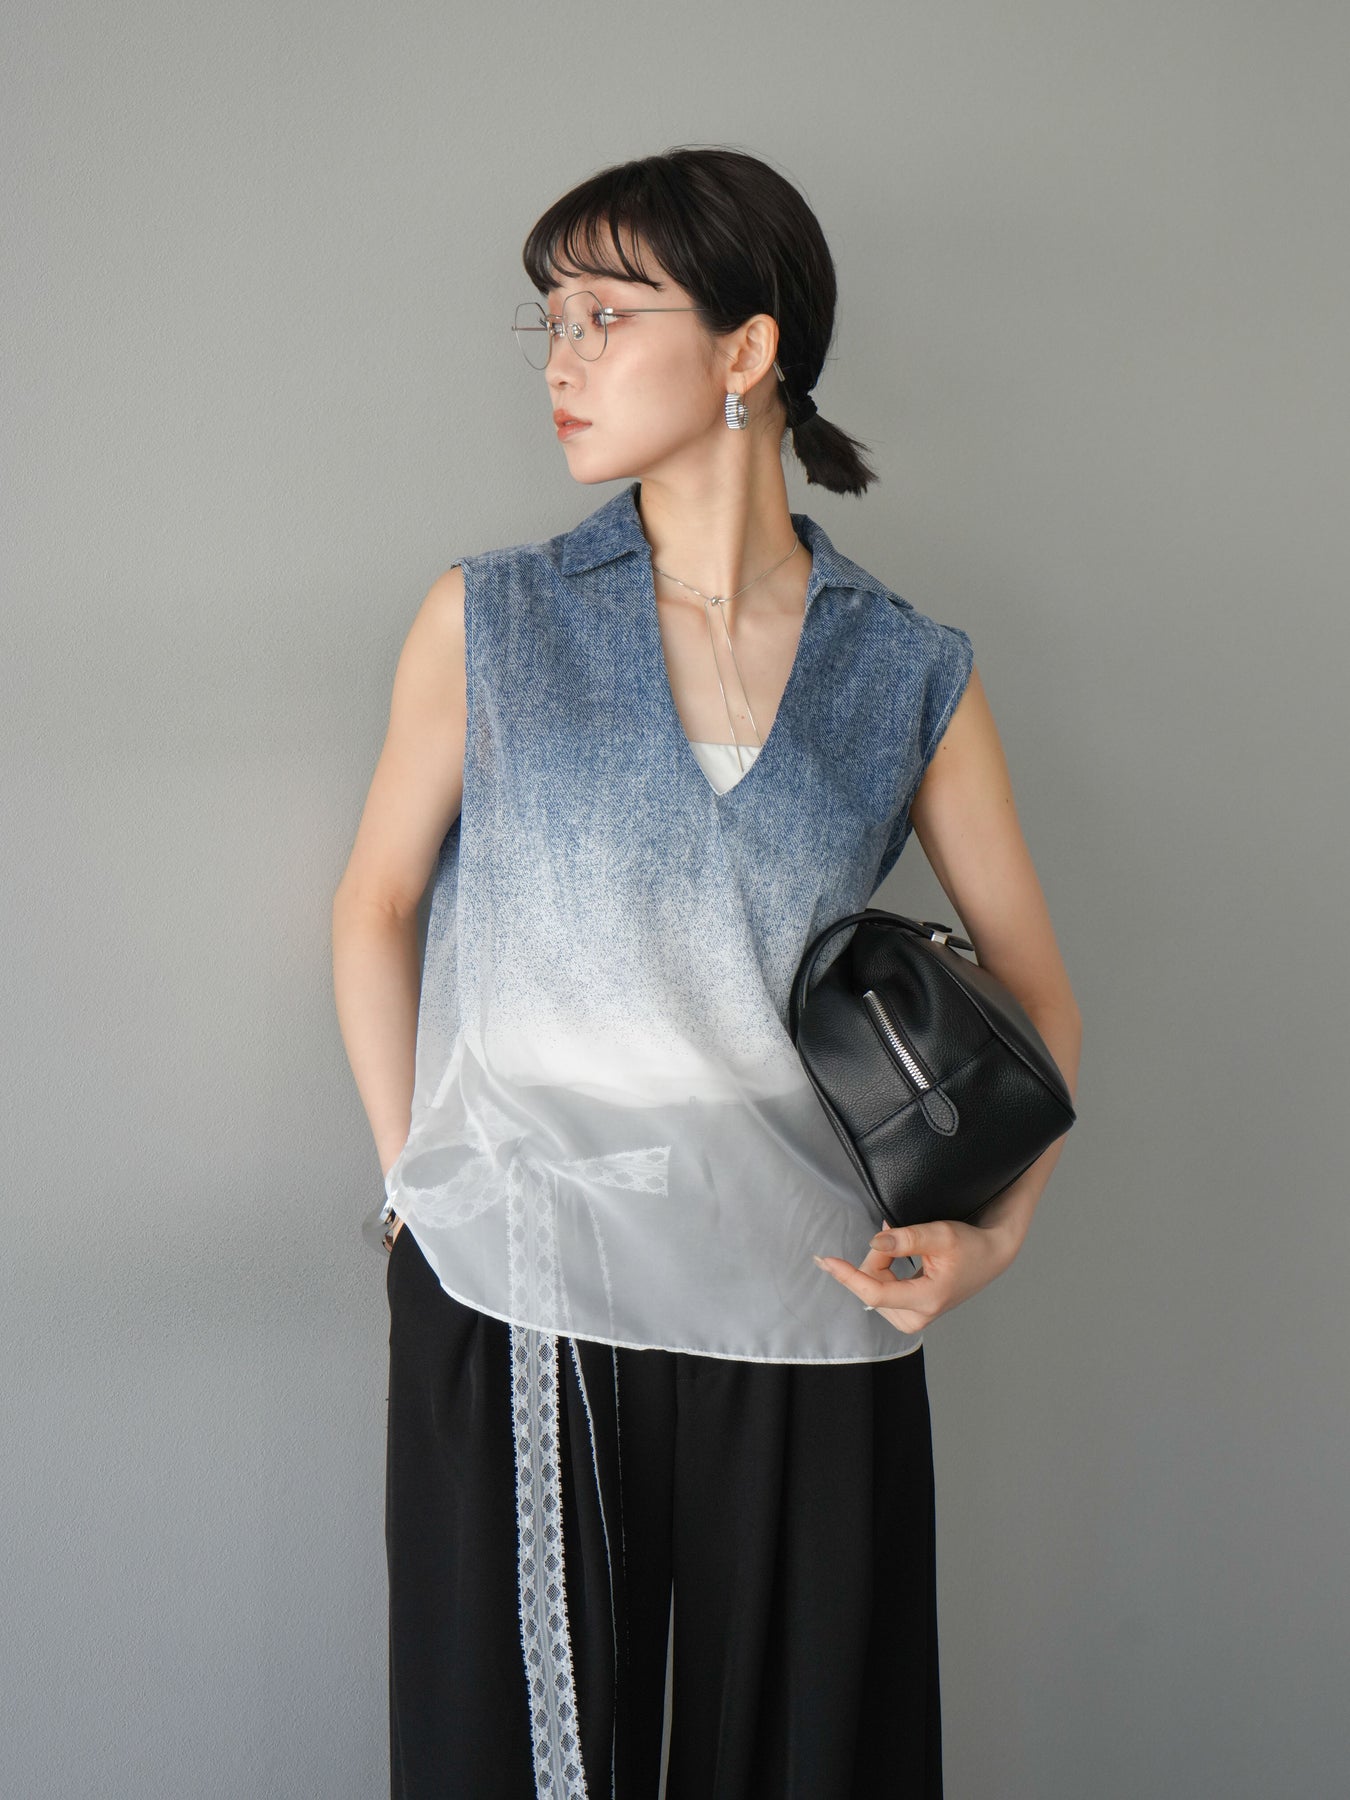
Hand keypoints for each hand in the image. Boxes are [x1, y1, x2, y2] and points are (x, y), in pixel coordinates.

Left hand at [813, 1217, 1019, 1333]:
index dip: (848, 1275)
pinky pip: (880, 1290)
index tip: (827, 1261)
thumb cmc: (970, 1245)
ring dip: (882, 1264)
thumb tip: (875, 1240)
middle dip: (878, 1257)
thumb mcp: (941, 1234)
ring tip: (909, 1251)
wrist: (989, 1257)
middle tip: (900, 1237)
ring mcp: (912, 1319)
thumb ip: (907, 1238)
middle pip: (872, 1285)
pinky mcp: (908, 1315)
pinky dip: (885, 1271)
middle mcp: (917, 1317)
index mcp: (927, 1300)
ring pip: (874, 1287)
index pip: (875, 1293)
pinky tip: (899, 1261)